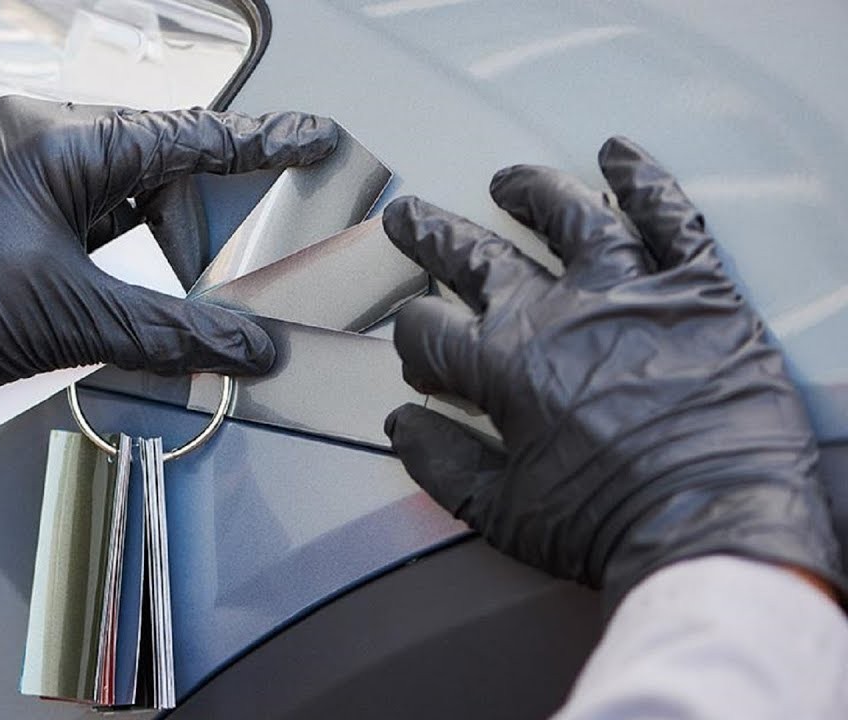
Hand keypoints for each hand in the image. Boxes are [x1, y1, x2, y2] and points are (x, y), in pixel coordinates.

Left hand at [0, 96, 336, 429]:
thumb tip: (249, 347)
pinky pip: (78, 219)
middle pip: (155, 172)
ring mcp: (13, 168)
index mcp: (60, 143)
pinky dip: (100, 261)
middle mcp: (36, 139)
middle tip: (200, 283)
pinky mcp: (0, 203)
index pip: (189, 135)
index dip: (263, 142)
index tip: (312, 139)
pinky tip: (93, 306)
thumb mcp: (78, 322)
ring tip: (119, 307)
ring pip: (116, 201)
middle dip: (182, 232)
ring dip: (134, 256)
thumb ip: (177, 332)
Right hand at [383, 136, 843, 605]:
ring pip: (569, 216)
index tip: (421, 357)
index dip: (414, 340)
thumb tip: (403, 427)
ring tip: (509, 180)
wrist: (713, 529)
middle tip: (410, 218)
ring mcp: (629, 292)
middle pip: (478, 257)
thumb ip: (440, 463)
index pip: (430, 329)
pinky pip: (671, 217)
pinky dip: (646, 180)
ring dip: (531, 192)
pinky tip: (620, 154)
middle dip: (433, 238)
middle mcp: (557, 313)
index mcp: (504, 366)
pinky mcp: (697, 291)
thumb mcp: (503, 513)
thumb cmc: (610, 526)